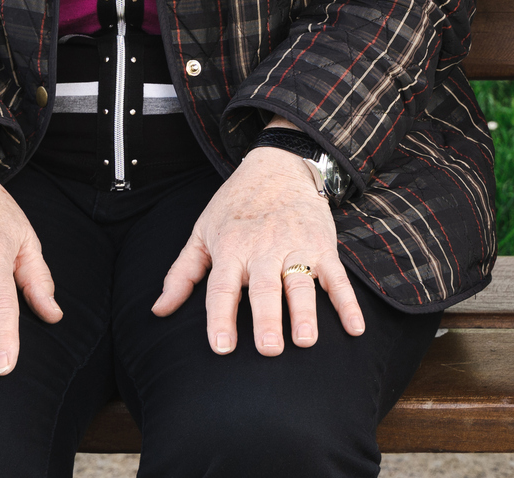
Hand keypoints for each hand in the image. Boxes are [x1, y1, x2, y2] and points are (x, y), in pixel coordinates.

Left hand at [153, 145, 364, 355]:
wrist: (278, 165)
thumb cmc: (235, 205)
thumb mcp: (202, 232)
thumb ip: (182, 274)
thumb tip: (158, 310)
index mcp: (230, 249)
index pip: (222, 289)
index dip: (221, 319)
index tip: (222, 348)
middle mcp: (263, 250)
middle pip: (264, 289)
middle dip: (267, 319)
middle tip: (269, 349)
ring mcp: (296, 247)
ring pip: (301, 283)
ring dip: (306, 312)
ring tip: (305, 340)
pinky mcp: (323, 246)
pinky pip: (338, 278)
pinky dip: (348, 303)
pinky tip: (354, 328)